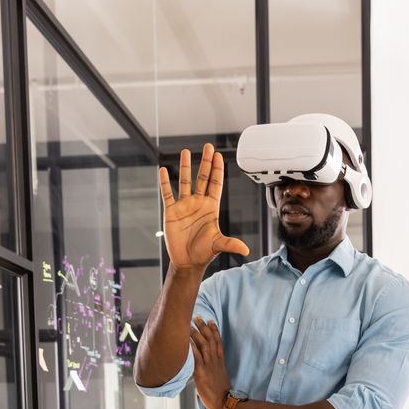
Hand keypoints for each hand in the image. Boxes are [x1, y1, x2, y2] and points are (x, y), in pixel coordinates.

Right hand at [159, 146, 249, 269]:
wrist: (187, 261)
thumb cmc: (203, 253)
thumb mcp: (217, 246)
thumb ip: (230, 244)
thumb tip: (245, 250)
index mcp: (210, 208)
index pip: (214, 185)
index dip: (216, 171)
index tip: (218, 156)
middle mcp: (198, 203)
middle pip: (202, 178)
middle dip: (205, 162)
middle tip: (208, 146)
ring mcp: (184, 206)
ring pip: (185, 182)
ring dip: (185, 167)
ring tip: (186, 152)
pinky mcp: (171, 211)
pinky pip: (167, 194)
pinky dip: (165, 182)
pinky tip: (163, 170)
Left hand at [190, 316, 230, 408]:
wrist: (224, 401)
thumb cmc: (220, 392)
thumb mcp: (219, 376)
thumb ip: (213, 368)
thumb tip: (205, 366)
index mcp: (220, 361)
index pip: (218, 342)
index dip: (215, 330)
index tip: (211, 321)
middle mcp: (215, 360)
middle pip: (210, 339)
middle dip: (204, 327)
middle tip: (198, 316)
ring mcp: (208, 365)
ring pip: (203, 345)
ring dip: (196, 333)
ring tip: (190, 324)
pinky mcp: (201, 372)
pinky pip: (196, 357)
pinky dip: (191, 348)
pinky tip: (186, 341)